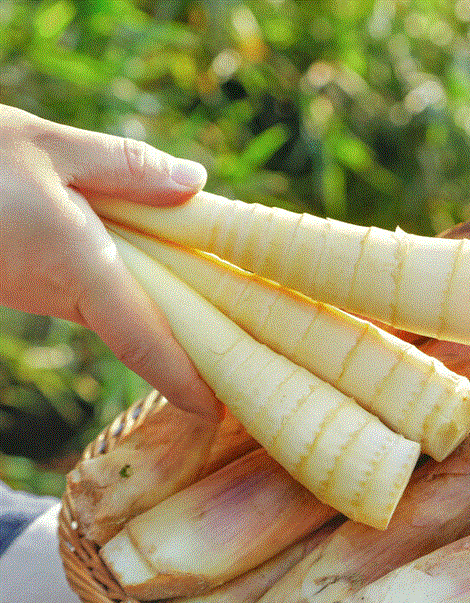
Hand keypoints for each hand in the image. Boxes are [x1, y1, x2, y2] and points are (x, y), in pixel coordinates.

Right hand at [0, 105, 218, 419]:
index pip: (143, 339)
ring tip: (237, 310)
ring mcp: (45, 293)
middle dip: (197, 345)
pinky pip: (103, 293)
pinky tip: (176, 268)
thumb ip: (126, 166)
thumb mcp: (48, 146)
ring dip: (176, 313)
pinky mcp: (35, 281)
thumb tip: (196, 182)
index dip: (184, 379)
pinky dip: (143, 287)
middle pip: (146, 330)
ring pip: (127, 311)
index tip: (217, 411)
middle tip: (256, 357)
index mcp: (77, 267)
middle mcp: (63, 293)